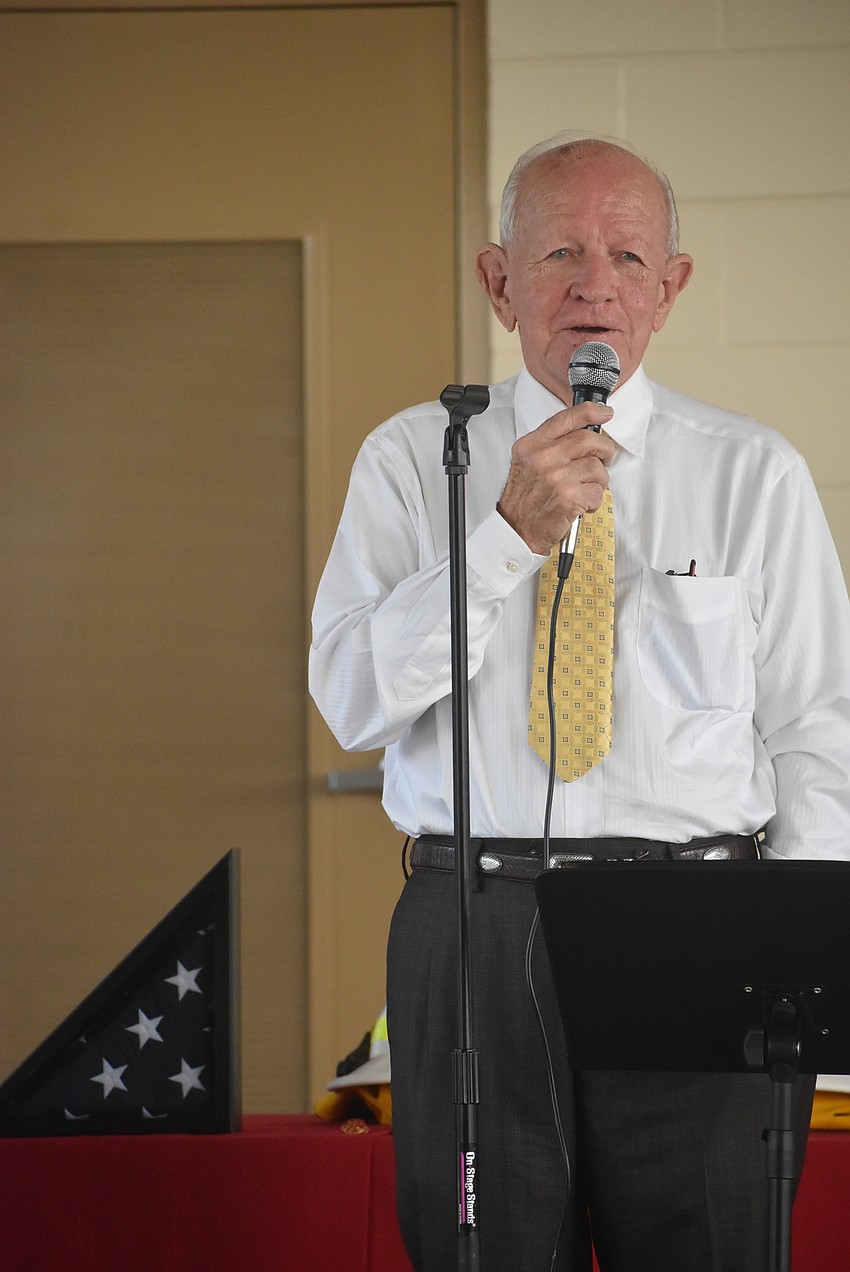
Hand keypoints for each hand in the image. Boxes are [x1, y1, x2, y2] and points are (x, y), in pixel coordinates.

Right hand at [496, 400, 614, 553]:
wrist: (516, 530)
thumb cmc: (524, 499)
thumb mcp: (527, 462)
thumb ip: (550, 444)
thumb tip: (583, 431)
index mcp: (531, 445)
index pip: (565, 418)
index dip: (590, 412)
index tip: (604, 413)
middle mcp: (542, 458)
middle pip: (588, 440)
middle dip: (604, 449)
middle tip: (604, 458)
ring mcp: (556, 477)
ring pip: (597, 468)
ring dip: (598, 481)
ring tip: (585, 489)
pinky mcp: (569, 496)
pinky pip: (598, 491)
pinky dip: (595, 500)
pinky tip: (582, 504)